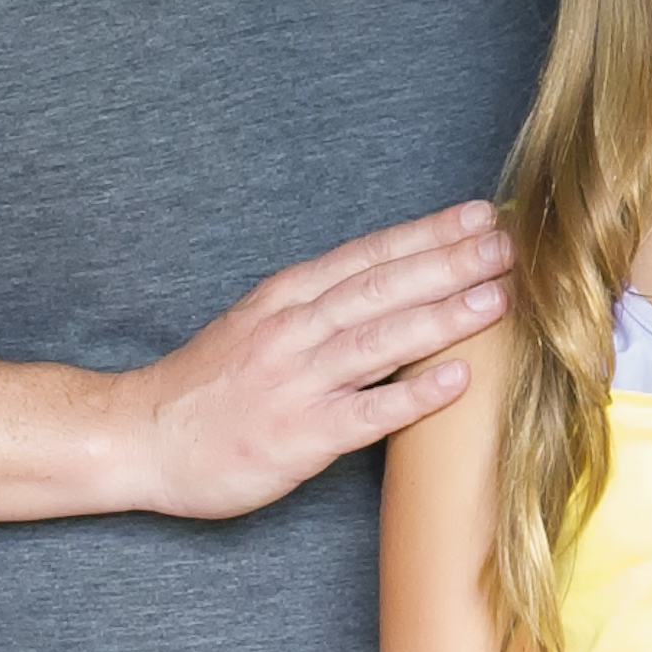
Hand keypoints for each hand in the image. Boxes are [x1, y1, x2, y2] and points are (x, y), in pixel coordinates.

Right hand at [109, 203, 510, 516]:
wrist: (142, 437)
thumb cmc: (209, 385)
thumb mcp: (260, 323)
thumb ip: (320, 305)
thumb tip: (392, 285)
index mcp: (288, 298)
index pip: (369, 256)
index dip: (428, 233)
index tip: (480, 214)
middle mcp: (294, 330)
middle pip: (383, 286)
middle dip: (450, 262)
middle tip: (509, 245)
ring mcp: (297, 382)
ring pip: (380, 340)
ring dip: (443, 316)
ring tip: (498, 298)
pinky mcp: (299, 436)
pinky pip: (365, 413)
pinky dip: (412, 396)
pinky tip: (457, 381)